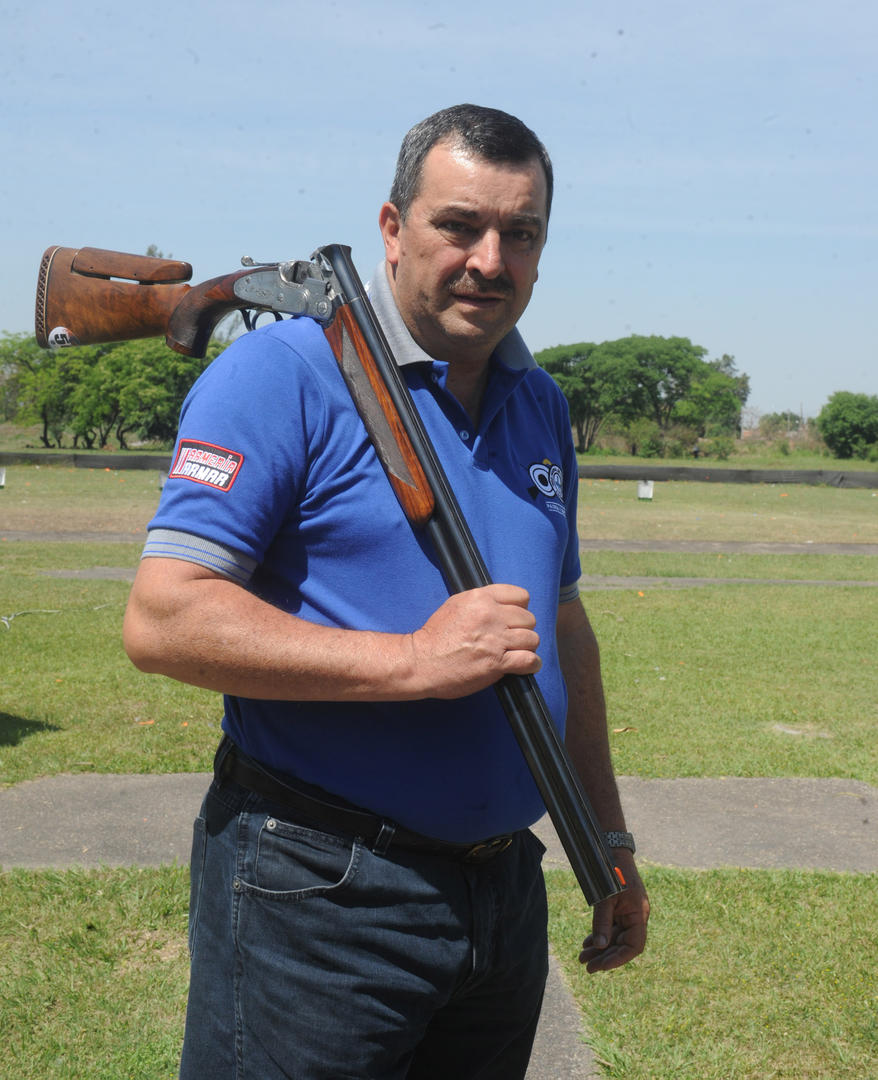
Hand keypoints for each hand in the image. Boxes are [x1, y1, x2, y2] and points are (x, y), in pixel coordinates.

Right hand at [409, 584, 540, 698]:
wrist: (421, 661)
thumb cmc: (435, 637)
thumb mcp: (456, 605)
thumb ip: (481, 602)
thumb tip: (502, 605)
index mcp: (480, 598)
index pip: (521, 596)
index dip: (520, 609)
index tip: (513, 619)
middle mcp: (490, 615)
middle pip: (528, 618)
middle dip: (522, 630)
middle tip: (512, 639)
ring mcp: (495, 639)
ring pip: (532, 638)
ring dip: (527, 647)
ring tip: (517, 653)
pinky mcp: (496, 662)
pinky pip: (529, 660)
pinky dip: (531, 664)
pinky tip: (524, 666)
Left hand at [579, 851, 649, 972]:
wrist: (611, 847)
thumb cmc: (611, 870)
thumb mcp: (605, 897)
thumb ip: (603, 922)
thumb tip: (600, 946)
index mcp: (639, 914)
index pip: (633, 947)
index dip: (618, 959)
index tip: (600, 966)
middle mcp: (635, 916)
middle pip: (622, 945)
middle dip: (604, 957)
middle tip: (586, 966)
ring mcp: (627, 911)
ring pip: (615, 937)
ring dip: (599, 949)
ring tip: (582, 958)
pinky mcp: (619, 906)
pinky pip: (611, 927)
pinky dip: (599, 935)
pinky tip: (587, 944)